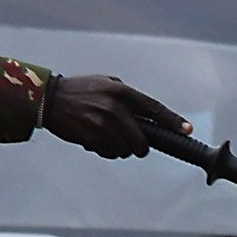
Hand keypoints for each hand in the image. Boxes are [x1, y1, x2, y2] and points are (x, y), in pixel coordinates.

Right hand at [42, 75, 191, 159]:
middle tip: (137, 146)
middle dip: (141, 147)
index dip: (172, 121)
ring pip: (125, 150)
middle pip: (142, 141)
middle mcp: (115, 108)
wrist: (50, 99)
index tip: (186, 130)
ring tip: (107, 137)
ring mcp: (103, 125)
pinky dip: (106, 151)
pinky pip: (109, 153)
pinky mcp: (92, 138)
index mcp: (121, 91)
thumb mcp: (106, 82)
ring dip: (121, 149)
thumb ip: (127, 95)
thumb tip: (147, 113)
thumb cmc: (80, 90)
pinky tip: (96, 139)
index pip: (154, 108)